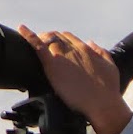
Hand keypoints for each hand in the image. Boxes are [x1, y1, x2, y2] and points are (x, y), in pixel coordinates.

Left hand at [15, 27, 132, 133]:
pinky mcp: (52, 64)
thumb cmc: (108, 89)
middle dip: (49, 39)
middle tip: (43, 47)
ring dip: (41, 39)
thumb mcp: (110, 67)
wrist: (102, 103)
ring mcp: (62, 56)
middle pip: (57, 37)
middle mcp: (73, 49)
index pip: (69, 38)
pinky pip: (37, 45)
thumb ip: (101, 53)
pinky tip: (22, 29)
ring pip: (48, 39)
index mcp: (86, 50)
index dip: (61, 40)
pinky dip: (28, 36)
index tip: (57, 46)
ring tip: (35, 45)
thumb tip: (90, 42)